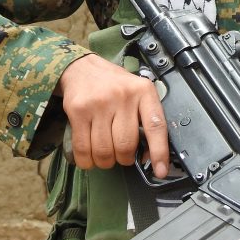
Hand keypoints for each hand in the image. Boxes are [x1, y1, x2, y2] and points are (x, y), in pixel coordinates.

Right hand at [56, 53, 169, 176]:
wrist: (82, 68)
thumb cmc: (114, 86)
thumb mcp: (136, 94)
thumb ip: (145, 120)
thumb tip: (149, 156)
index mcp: (143, 91)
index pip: (156, 126)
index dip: (159, 152)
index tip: (160, 171)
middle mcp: (123, 96)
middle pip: (125, 145)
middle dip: (123, 159)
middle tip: (121, 154)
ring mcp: (99, 103)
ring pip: (104, 151)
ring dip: (105, 161)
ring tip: (104, 153)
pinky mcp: (78, 111)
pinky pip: (83, 149)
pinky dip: (86, 161)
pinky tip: (89, 156)